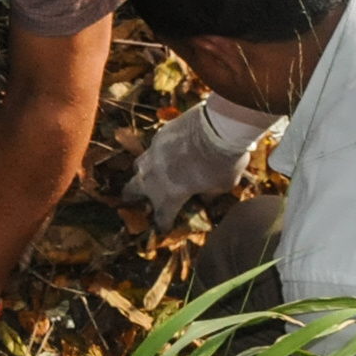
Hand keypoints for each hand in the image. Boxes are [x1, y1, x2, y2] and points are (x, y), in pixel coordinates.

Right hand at [130, 95, 274, 225]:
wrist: (217, 127)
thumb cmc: (223, 163)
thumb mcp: (222, 186)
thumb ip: (207, 194)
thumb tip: (203, 195)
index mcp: (169, 195)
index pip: (161, 216)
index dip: (162, 224)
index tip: (164, 228)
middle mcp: (154, 175)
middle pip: (132, 190)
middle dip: (133, 197)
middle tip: (136, 200)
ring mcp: (153, 153)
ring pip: (138, 166)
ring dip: (143, 173)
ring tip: (151, 173)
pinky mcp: (159, 135)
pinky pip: (153, 148)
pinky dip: (158, 154)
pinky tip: (168, 152)